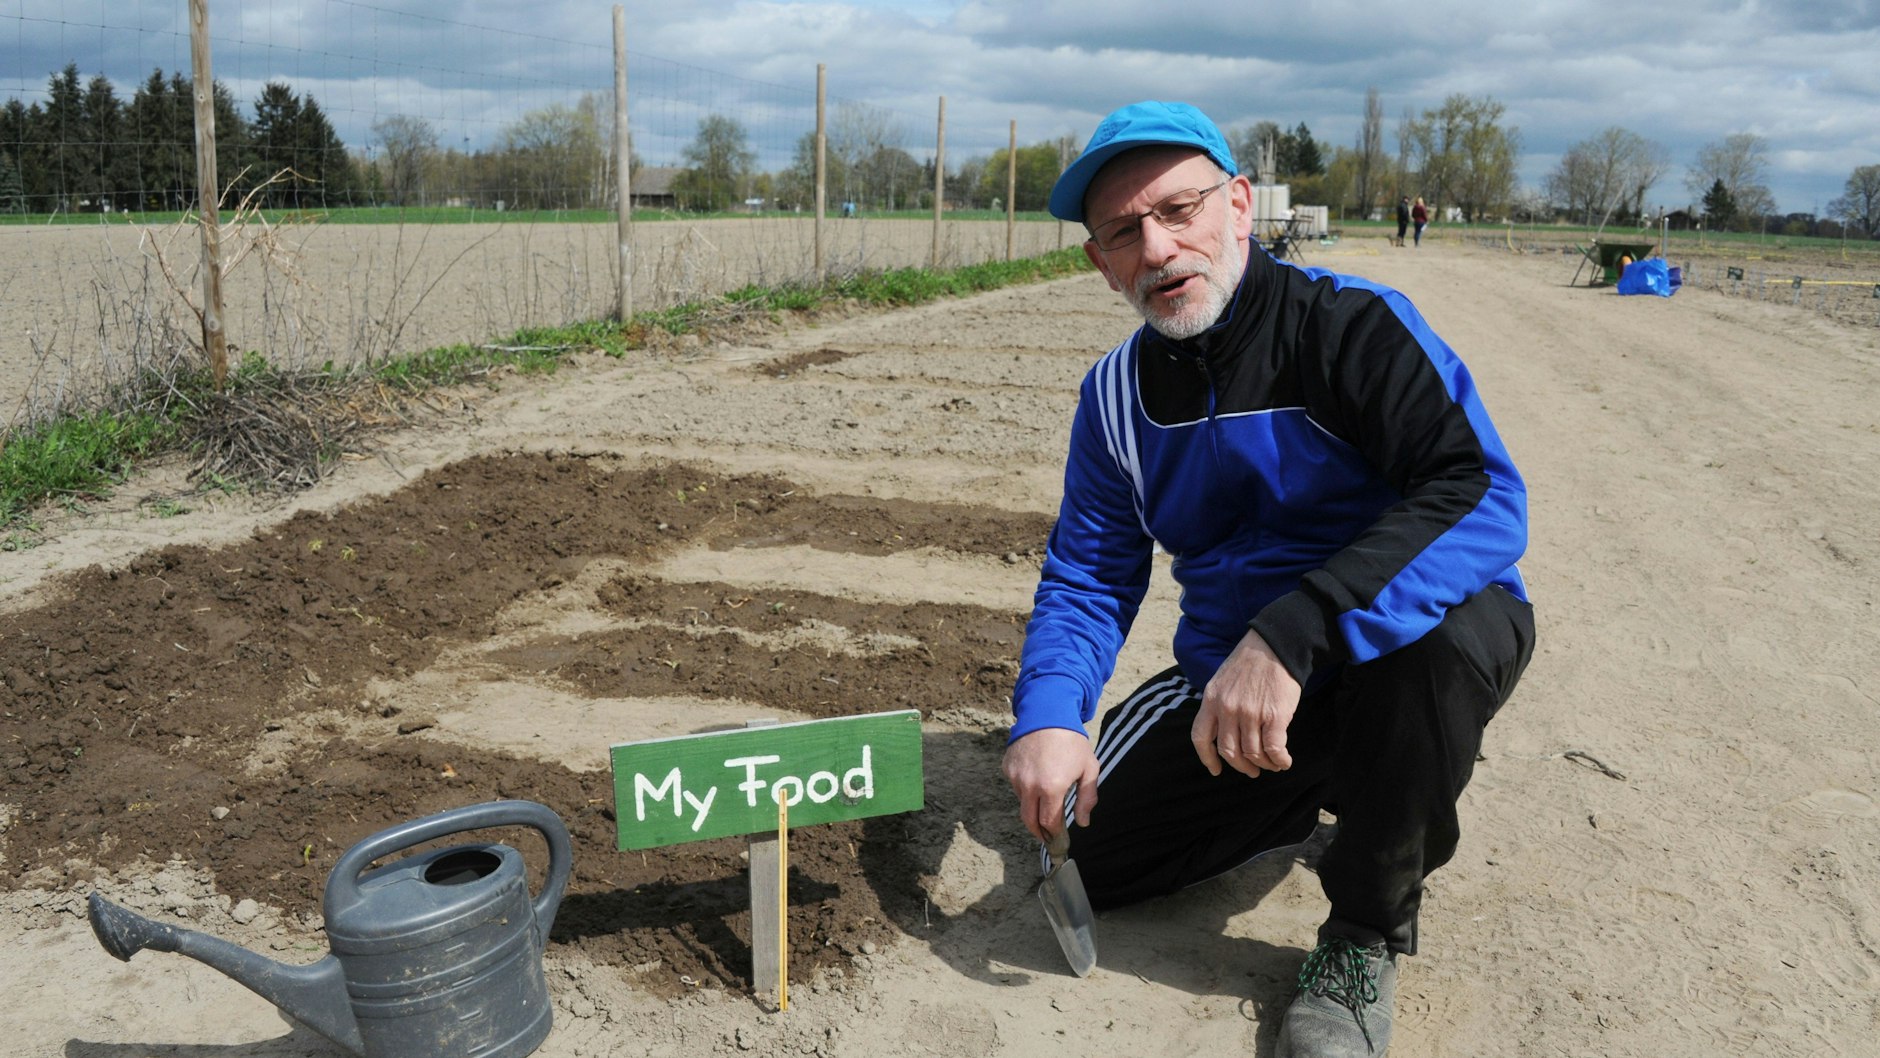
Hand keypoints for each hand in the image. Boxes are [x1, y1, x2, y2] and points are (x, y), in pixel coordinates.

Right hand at [1002, 727, 1098, 841]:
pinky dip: (1025, 787)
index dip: (1054, 834)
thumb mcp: (1088, 768)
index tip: (1058, 840)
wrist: (1047, 712)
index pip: (1049, 822)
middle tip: (1046, 836)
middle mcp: (1029, 786)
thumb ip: (1087, 798)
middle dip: (1038, 832)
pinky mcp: (1007, 767)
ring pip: (1023, 801)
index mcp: (1051, 788)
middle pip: (1029, 820)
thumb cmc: (1072, 741)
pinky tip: (1036, 775)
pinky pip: (1016, 784)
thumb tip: (1082, 822)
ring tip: (1045, 796)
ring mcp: (1015, 776)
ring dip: (1033, 806)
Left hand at [1193, 630, 1301, 777]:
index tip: (1215, 770)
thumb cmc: (1250, 662)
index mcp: (1211, 699)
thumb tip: (1222, 731)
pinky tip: (1284, 761)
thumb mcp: (1222, 680)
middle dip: (1241, 766)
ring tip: (1272, 764)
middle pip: (1229, 751)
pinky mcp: (1274, 715)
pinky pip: (1274, 749)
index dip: (1207, 758)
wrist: (1275, 645)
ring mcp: (1250, 713)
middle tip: (1252, 771)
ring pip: (1253, 753)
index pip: (1200, 737)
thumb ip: (1218, 704)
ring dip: (1264, 764)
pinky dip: (1279, 760)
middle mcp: (1227, 709)